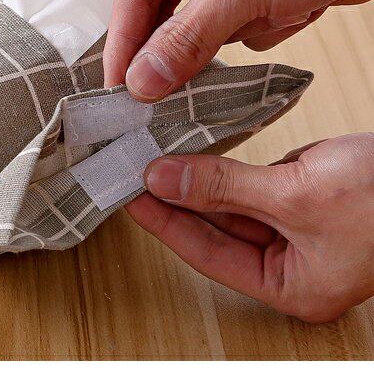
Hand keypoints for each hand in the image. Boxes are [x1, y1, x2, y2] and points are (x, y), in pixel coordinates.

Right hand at [103, 0, 373, 98]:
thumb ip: (187, 38)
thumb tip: (143, 79)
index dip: (123, 42)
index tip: (117, 86)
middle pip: (168, 14)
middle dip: (182, 45)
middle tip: (160, 91)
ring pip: (208, 28)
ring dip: (241, 30)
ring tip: (274, 9)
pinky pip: (244, 28)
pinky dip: (270, 26)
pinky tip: (297, 5)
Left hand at [125, 133, 373, 322]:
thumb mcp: (299, 193)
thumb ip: (226, 188)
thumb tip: (164, 179)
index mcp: (294, 286)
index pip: (209, 255)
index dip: (165, 224)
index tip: (130, 196)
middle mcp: (295, 266)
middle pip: (218, 232)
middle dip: (178, 200)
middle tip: (135, 173)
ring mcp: (302, 233)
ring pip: (234, 206)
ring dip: (201, 181)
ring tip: (158, 158)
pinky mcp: (307, 201)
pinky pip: (255, 186)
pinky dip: (229, 168)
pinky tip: (200, 151)